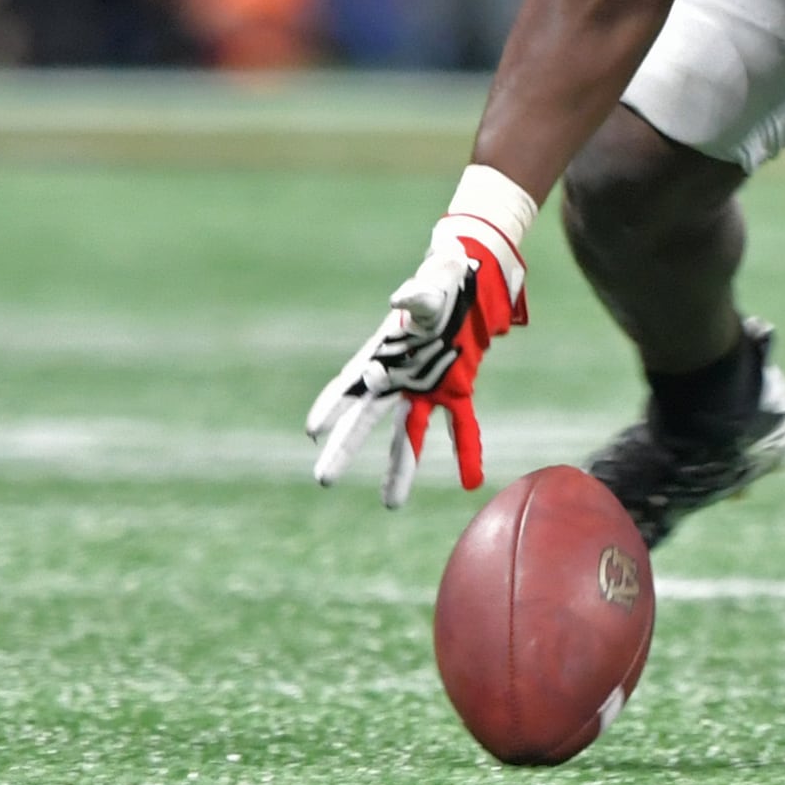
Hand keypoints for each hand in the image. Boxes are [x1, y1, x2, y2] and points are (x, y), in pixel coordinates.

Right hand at [306, 214, 526, 508]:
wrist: (471, 280)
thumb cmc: (444, 278)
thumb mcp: (432, 282)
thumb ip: (418, 294)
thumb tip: (400, 301)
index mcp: (384, 352)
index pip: (350, 383)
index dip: (331, 405)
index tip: (313, 430)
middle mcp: (399, 376)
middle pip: (366, 419)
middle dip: (345, 449)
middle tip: (323, 479)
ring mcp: (426, 386)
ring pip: (409, 434)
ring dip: (400, 468)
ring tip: (390, 505)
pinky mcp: (456, 387)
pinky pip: (461, 424)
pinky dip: (467, 450)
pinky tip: (470, 480)